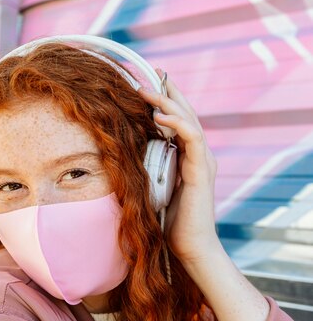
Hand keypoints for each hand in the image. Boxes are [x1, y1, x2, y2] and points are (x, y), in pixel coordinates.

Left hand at [140, 72, 268, 320]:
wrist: (187, 247)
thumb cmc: (167, 221)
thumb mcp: (150, 188)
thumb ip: (143, 170)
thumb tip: (117, 158)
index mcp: (186, 158)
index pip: (178, 121)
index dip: (165, 101)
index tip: (149, 84)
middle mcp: (197, 156)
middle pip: (186, 114)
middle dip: (170, 92)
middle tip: (154, 72)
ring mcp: (202, 162)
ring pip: (189, 121)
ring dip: (169, 103)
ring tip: (150, 89)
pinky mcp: (202, 171)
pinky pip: (192, 139)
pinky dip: (177, 125)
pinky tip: (160, 117)